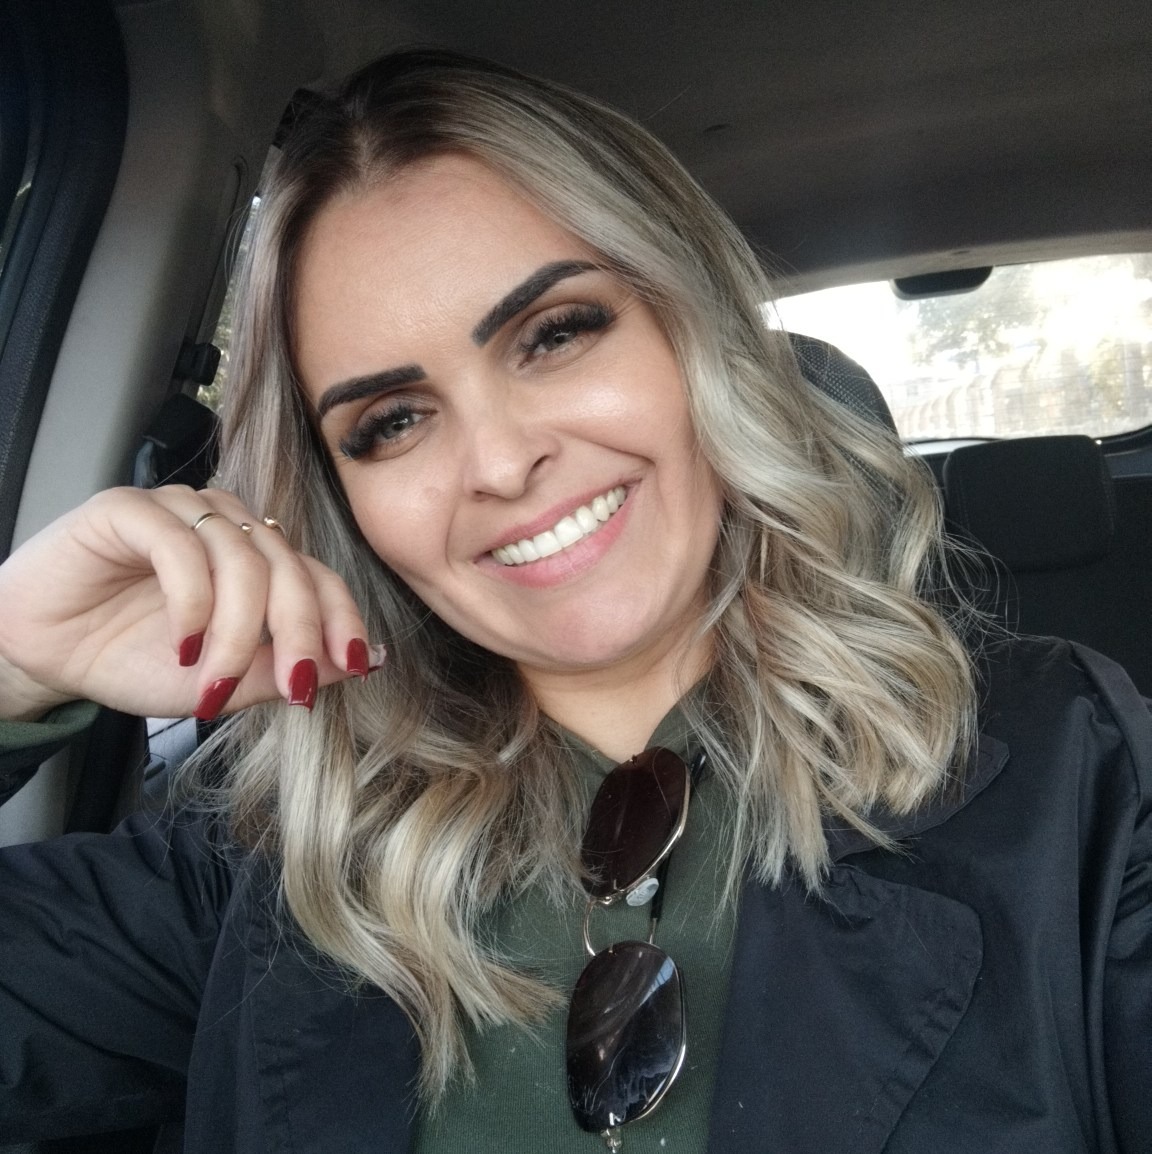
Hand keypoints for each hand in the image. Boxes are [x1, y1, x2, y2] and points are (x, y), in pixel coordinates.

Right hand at [0, 486, 378, 721]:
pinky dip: (192, 603)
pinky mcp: (129, 509)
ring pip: (242, 559)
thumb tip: (366, 660)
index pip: (318, 577)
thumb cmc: (132, 660)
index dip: (342, 619)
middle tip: (293, 688)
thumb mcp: (224, 680)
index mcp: (257, 559)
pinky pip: (182, 547)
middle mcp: (227, 527)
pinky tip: (182, 644)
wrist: (44, 655)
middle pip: (289, 568)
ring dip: (239, 631)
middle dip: (301, 634)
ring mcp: (181, 512)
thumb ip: (287, 667)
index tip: (358, 664)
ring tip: (213, 680)